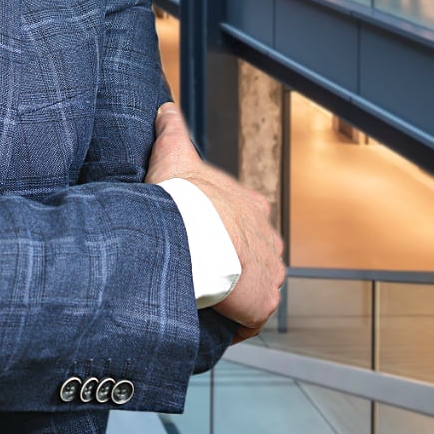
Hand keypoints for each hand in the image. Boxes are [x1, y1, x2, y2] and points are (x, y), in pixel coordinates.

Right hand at [146, 103, 285, 341]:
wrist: (196, 236)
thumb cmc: (185, 198)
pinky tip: (215, 325)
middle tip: (202, 275)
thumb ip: (172, 131)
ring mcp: (270, 273)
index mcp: (251, 207)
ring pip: (256, 288)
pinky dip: (237, 325)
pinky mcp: (264, 303)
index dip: (227, 232)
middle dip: (235, 267)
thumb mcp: (176, 154)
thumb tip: (164, 108)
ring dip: (237, 298)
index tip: (206, 241)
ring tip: (206, 301)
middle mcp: (268, 239)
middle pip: (256, 257)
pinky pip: (252, 320)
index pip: (247, 221)